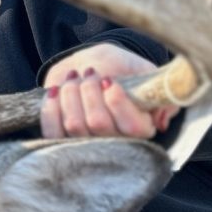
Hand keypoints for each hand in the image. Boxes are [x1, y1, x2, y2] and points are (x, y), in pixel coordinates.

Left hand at [41, 43, 177, 140]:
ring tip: (75, 78)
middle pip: (99, 123)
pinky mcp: (61, 142)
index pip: (132, 126)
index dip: (117, 101)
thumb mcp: (145, 72)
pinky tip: (55, 92)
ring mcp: (86, 146)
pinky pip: (52, 132)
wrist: (89, 66)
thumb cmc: (120, 68)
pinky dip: (50, 109)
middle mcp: (115, 144)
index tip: (108, 80)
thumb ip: (159, 88)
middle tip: (90, 74)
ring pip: (74, 125)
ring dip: (70, 94)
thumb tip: (161, 120)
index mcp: (141, 130)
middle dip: (90, 91)